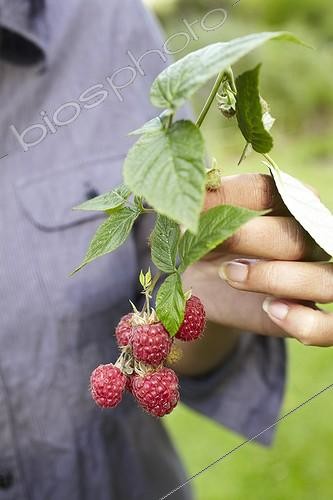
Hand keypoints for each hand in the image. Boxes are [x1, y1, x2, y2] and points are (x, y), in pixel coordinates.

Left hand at [183, 173, 331, 346]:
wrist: (207, 289)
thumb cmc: (208, 247)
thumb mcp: (199, 227)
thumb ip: (204, 211)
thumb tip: (193, 205)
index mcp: (287, 203)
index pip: (270, 192)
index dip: (231, 199)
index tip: (195, 212)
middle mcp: (312, 237)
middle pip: (298, 235)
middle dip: (253, 239)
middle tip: (215, 244)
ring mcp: (318, 277)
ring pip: (325, 279)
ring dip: (277, 278)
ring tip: (231, 276)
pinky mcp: (311, 314)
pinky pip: (329, 325)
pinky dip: (305, 322)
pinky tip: (271, 310)